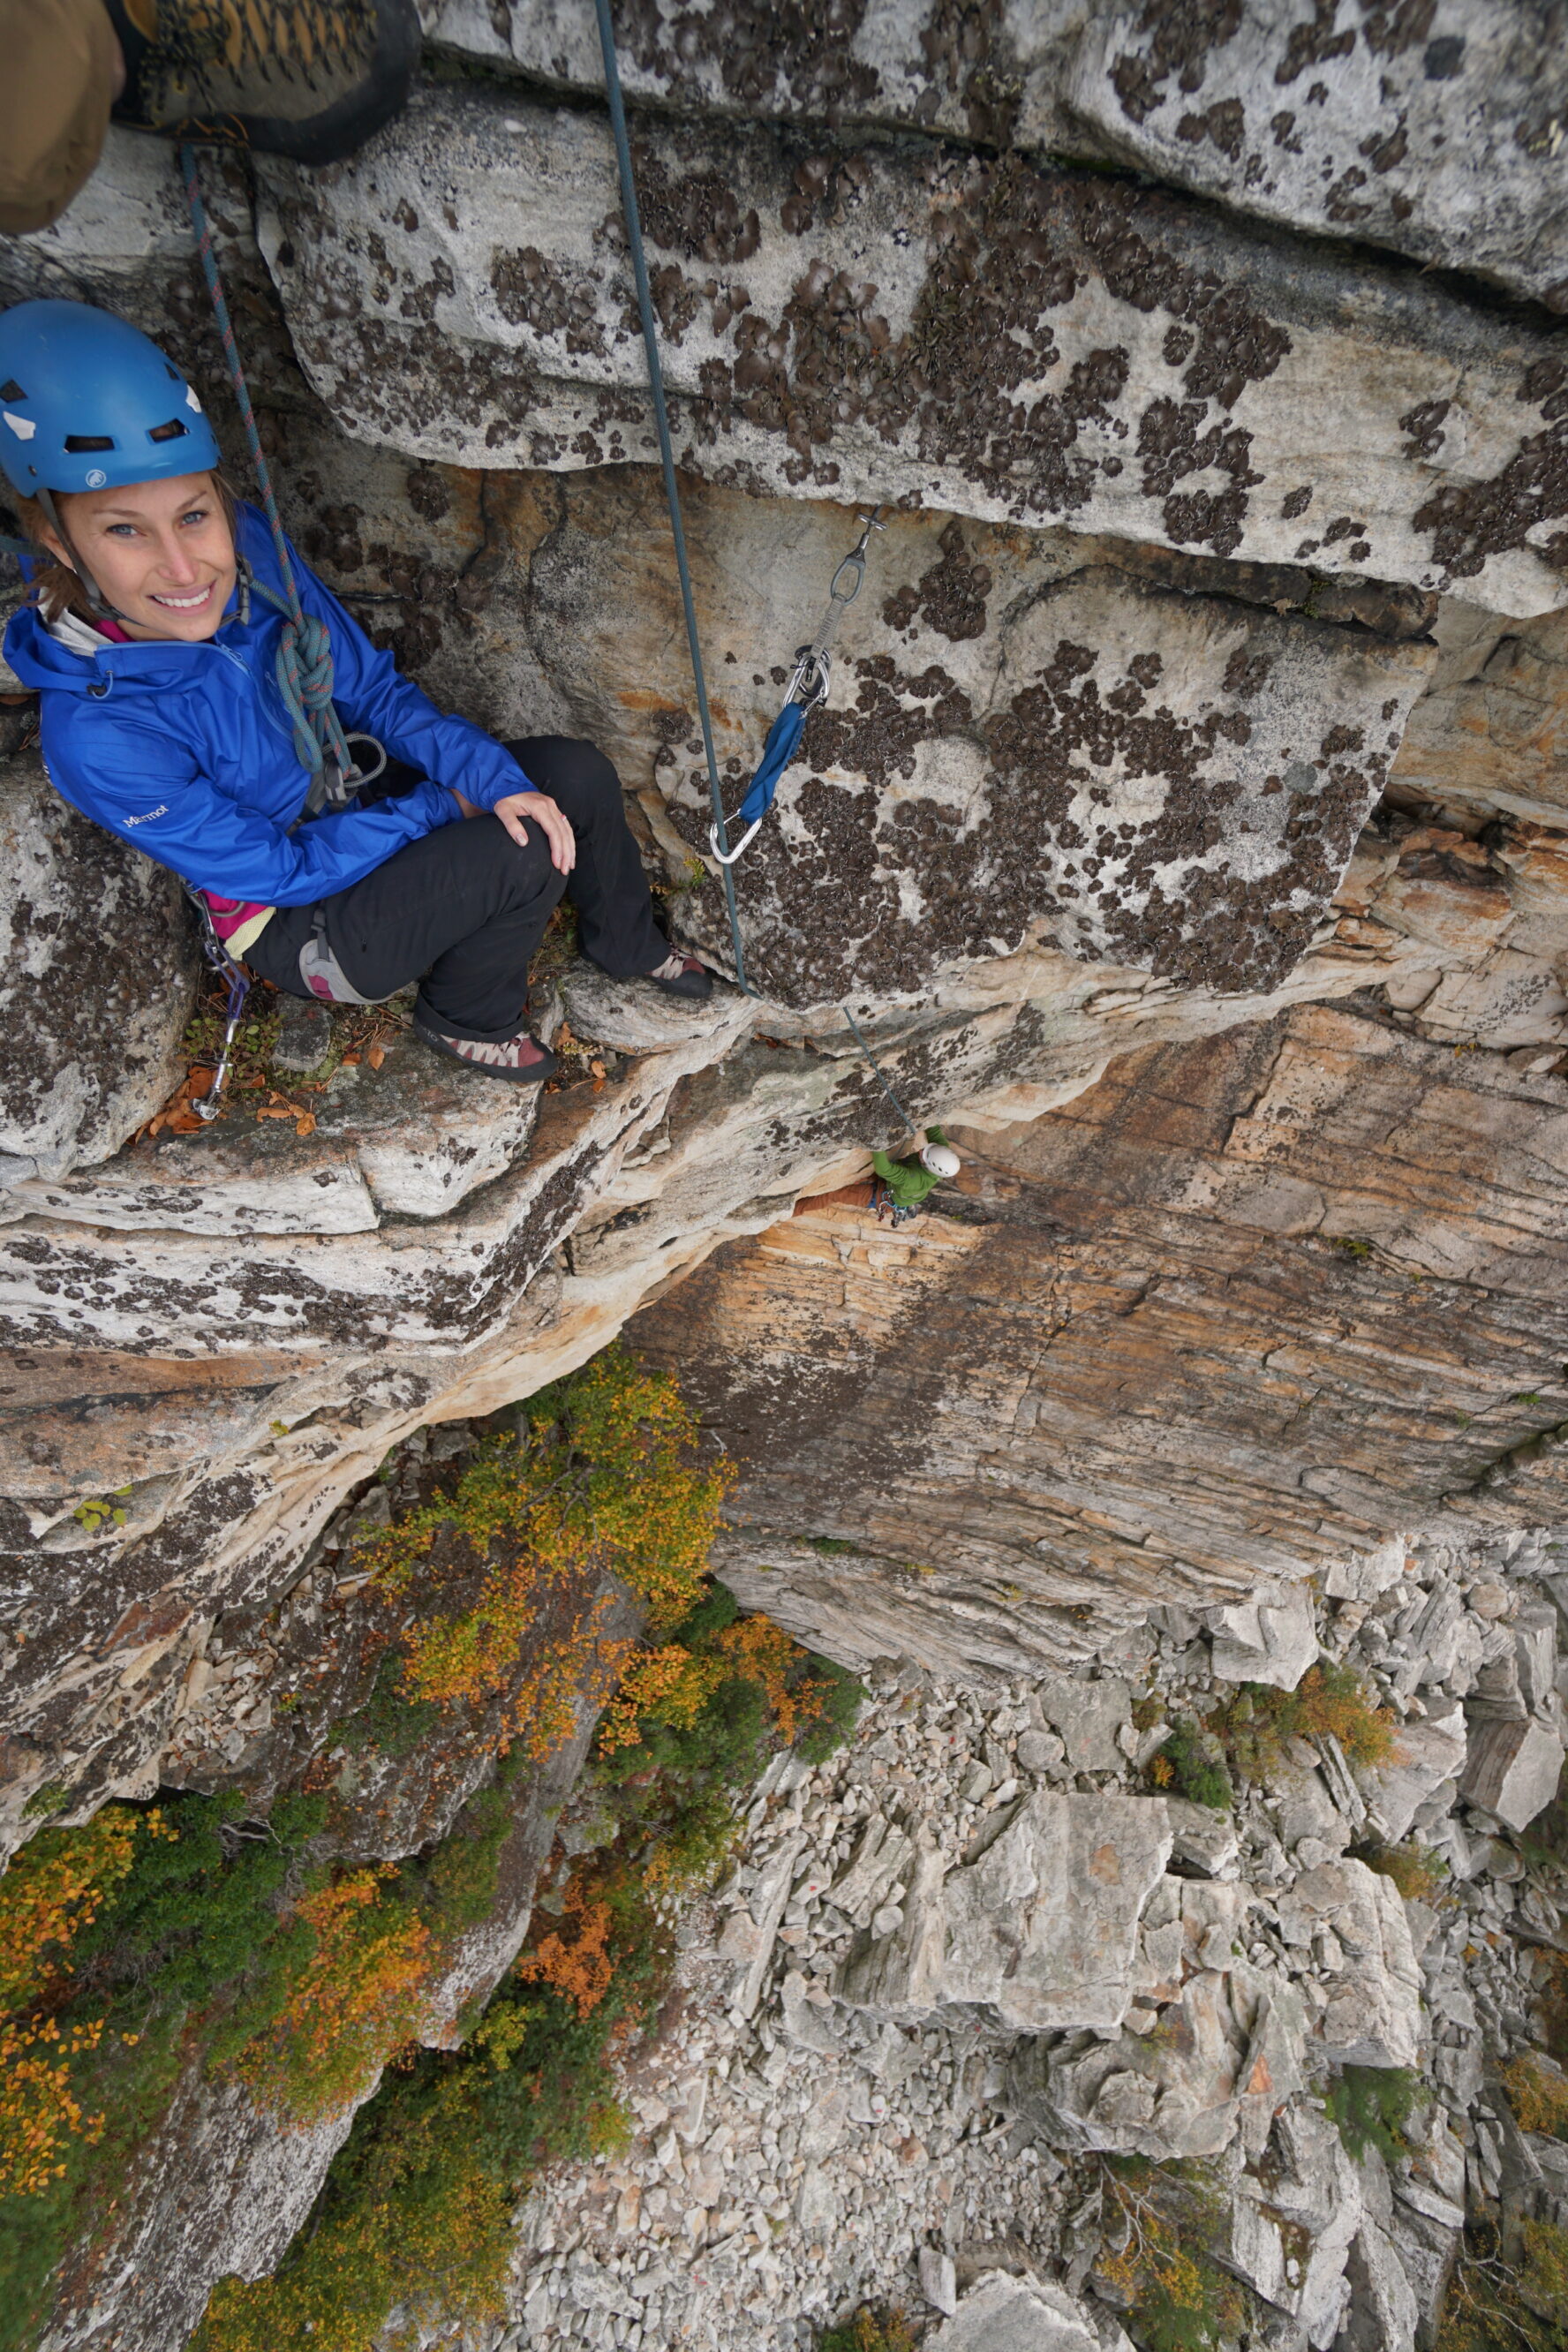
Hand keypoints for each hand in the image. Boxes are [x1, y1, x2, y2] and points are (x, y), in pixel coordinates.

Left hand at [452, 787, 575, 874]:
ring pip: (567, 830)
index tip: (557, 863)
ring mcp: (553, 807)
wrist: (505, 784)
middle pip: (564, 833)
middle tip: (565, 870)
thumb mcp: (503, 811)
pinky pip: (565, 826)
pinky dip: (568, 840)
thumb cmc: (504, 798)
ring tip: (570, 865)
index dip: (557, 849)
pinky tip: (569, 850)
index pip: (554, 831)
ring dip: (570, 848)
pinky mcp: (553, 810)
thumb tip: (523, 842)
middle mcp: (550, 806)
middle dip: (566, 853)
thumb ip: (512, 826)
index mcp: (540, 807)